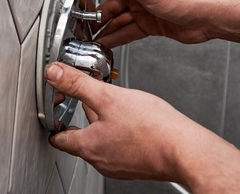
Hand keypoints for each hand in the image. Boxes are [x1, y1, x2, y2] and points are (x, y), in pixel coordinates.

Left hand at [45, 62, 239, 191]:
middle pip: (81, 137)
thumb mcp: (108, 97)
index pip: (58, 139)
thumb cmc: (152, 129)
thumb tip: (54, 73)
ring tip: (115, 105)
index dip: (54, 121)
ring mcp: (120, 165)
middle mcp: (101, 161)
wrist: (185, 150)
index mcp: (88, 146)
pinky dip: (122, 132)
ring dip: (104, 123)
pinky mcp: (137, 164)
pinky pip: (121, 145)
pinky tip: (134, 119)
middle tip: (89, 98)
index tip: (55, 109)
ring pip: (103, 140)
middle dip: (84, 116)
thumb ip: (78, 84)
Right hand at [85, 0, 219, 48]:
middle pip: (109, 9)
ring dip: (104, 32)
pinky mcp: (152, 26)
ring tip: (90, 42)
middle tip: (81, 32)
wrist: (210, 15)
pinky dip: (117, 38)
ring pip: (118, 22)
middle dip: (95, 21)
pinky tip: (108, 44)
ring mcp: (145, 11)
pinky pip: (129, 32)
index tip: (75, 8)